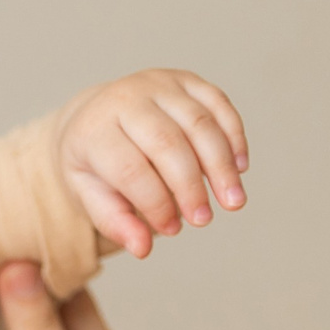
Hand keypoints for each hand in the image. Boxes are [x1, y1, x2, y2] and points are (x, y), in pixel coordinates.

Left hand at [55, 70, 249, 258]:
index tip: (171, 229)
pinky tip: (240, 168)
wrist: (96, 115)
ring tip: (233, 202)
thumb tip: (142, 250)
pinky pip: (219, 104)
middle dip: (190, 186)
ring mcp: (158, 83)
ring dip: (221, 166)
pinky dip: (233, 137)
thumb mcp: (89, 193)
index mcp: (94, 129)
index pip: (130, 169)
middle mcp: (126, 98)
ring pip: (200, 123)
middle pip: (168, 144)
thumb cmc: (94, 161)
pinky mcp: (186, 79)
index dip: (154, 202)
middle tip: (204, 221)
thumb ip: (113, 220)